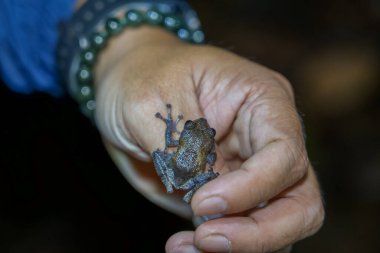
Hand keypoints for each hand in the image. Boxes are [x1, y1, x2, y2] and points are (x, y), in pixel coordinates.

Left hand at [94, 27, 323, 252]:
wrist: (125, 88)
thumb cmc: (142, 77)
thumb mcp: (151, 102)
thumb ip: (184, 150)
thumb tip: (206, 198)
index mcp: (262, 100)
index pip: (284, 153)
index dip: (251, 187)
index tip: (201, 202)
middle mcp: (265, 138)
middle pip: (299, 200)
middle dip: (260, 233)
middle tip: (207, 240)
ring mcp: (251, 169)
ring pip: (277, 226)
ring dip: (238, 246)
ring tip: (184, 247)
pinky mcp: (230, 194)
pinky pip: (243, 231)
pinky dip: (223, 247)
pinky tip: (184, 246)